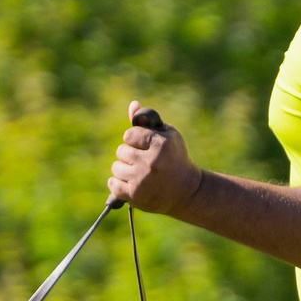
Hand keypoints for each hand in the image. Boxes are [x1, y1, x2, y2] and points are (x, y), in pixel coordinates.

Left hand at [108, 101, 204, 215]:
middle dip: (130, 154)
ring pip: (115, 168)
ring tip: (140, 173)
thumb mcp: (168, 136)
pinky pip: (112, 184)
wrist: (187, 191)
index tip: (144, 146)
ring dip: (124, 169)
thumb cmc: (176, 158)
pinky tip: (131, 182)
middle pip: (121, 151)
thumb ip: (149, 121)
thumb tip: (133, 104)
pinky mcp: (135, 196)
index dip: (135, 140)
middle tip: (144, 161)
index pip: (129, 135)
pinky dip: (118, 184)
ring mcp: (142, 180)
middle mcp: (151, 162)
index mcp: (160, 145)